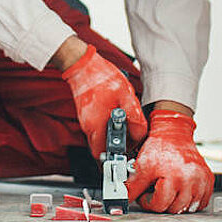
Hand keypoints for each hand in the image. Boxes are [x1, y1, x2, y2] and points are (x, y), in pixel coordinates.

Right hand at [61, 43, 148, 158]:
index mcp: (96, 125)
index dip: (115, 157)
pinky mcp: (86, 115)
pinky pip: (98, 127)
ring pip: (100, 138)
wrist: (82, 64)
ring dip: (114, 135)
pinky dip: (108, 126)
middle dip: (117, 147)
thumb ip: (134, 116)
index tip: (128, 152)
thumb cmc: (101, 76)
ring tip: (126, 123)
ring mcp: (85, 121)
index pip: (102, 155)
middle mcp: (88, 126)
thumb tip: (139, 133)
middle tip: (130, 137)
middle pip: (102, 148)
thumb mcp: (125, 95)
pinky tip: (116, 113)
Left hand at [126, 109, 213, 213]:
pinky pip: (201, 202)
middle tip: (155, 191)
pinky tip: (181, 190)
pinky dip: (191, 200)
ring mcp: (202, 181)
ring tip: (168, 189)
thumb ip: (131, 187)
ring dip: (177, 203)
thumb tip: (122, 202)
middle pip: (174, 209)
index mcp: (174, 177)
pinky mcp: (209, 180)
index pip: (159, 205)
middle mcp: (191, 180)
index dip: (148, 201)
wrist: (173, 133)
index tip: (145, 194)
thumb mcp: (141, 167)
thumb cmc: (159, 148)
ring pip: (188, 208)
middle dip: (162, 203)